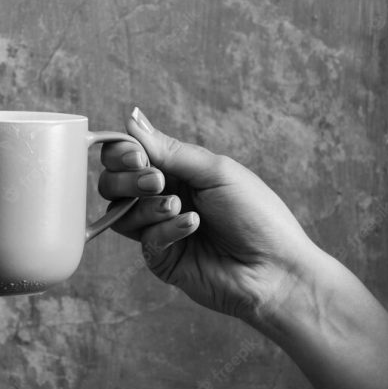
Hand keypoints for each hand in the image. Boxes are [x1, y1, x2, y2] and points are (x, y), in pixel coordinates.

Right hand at [98, 107, 319, 320]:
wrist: (275, 268)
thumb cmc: (256, 214)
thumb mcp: (215, 171)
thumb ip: (169, 149)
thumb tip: (131, 119)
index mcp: (177, 170)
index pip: (129, 154)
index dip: (123, 153)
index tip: (138, 156)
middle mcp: (163, 196)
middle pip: (112, 182)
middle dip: (127, 179)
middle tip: (157, 181)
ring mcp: (159, 229)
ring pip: (120, 211)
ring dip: (146, 205)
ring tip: (177, 206)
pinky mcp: (161, 258)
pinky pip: (144, 238)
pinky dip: (165, 229)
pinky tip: (191, 227)